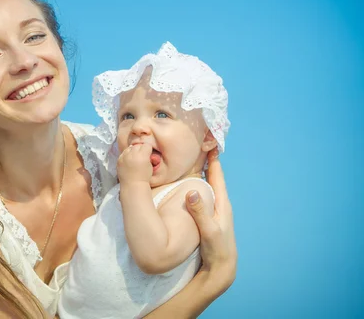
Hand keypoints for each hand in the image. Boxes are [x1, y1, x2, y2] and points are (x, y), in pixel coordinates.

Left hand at [117, 143, 152, 187]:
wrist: (132, 185)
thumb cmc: (144, 176)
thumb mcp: (150, 165)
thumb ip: (148, 155)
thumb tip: (145, 149)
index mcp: (142, 155)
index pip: (146, 145)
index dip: (148, 149)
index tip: (148, 154)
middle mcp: (132, 154)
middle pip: (138, 146)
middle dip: (140, 149)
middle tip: (141, 156)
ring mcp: (124, 156)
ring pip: (130, 148)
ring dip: (133, 151)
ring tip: (134, 158)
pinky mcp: (119, 159)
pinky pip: (123, 153)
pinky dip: (126, 155)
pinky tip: (129, 161)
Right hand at [185, 149, 236, 289]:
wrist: (221, 268)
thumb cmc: (217, 249)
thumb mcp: (208, 230)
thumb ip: (200, 212)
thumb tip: (192, 191)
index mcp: (222, 203)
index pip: (216, 175)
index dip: (213, 159)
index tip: (209, 142)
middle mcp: (219, 203)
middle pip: (211, 176)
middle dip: (205, 161)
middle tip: (197, 144)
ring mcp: (213, 210)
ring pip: (206, 185)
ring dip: (199, 172)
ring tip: (190, 159)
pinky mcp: (206, 216)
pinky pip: (200, 194)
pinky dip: (194, 184)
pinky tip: (186, 184)